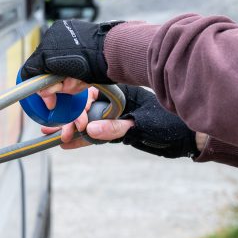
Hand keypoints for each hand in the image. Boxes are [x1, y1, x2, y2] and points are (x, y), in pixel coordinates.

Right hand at [22, 20, 121, 107]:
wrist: (112, 51)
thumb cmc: (95, 69)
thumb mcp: (71, 86)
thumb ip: (54, 88)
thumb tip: (45, 92)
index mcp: (47, 56)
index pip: (29, 71)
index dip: (35, 84)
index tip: (45, 93)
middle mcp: (48, 39)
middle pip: (39, 60)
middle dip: (47, 74)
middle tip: (60, 84)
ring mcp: (57, 30)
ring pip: (48, 50)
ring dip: (55, 61)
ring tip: (71, 69)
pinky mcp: (66, 25)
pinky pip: (58, 40)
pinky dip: (62, 50)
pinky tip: (74, 56)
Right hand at [42, 85, 202, 158]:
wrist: (188, 139)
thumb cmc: (171, 127)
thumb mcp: (143, 127)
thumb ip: (117, 128)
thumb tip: (90, 129)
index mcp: (122, 94)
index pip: (91, 93)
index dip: (74, 104)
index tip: (64, 116)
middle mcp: (116, 102)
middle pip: (84, 106)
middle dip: (66, 117)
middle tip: (52, 130)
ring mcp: (116, 116)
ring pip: (86, 120)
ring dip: (68, 127)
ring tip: (49, 134)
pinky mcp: (117, 130)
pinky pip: (94, 134)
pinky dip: (80, 139)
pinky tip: (64, 143)